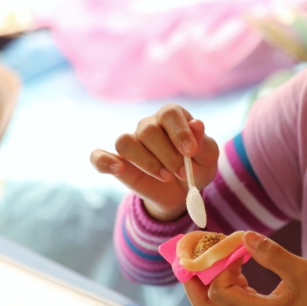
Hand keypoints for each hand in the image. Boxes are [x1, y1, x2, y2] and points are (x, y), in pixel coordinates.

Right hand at [90, 104, 218, 220]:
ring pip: (125, 141)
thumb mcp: (208, 158)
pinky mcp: (117, 162)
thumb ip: (203, 142)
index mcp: (172, 117)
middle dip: (167, 155)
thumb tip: (197, 124)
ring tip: (165, 177)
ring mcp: (131, 142)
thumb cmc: (196, 168)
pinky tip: (118, 168)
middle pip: (148, 131)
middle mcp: (148, 125)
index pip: (169, 113)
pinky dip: (104, 161)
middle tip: (182, 173)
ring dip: (146, 162)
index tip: (191, 152)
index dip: (179, 132)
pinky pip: (98, 156)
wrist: (182, 192)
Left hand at [183, 232, 306, 305]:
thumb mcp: (302, 271)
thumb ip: (270, 254)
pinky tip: (237, 264)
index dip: (218, 265)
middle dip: (194, 278)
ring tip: (216, 253)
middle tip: (193, 252)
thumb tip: (243, 236)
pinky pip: (230, 301)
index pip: (219, 291)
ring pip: (214, 304)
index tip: (233, 245)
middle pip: (204, 305)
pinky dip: (225, 282)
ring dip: (208, 279)